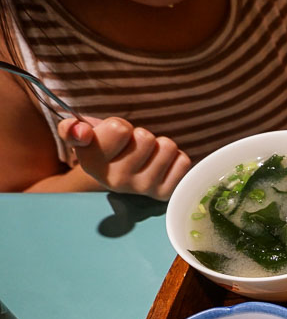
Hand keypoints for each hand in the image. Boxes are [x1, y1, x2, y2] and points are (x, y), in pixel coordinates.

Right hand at [57, 117, 189, 200]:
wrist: (121, 172)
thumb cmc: (103, 146)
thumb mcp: (82, 134)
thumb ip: (71, 128)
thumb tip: (82, 131)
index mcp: (92, 164)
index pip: (119, 128)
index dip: (120, 125)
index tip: (115, 136)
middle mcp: (116, 181)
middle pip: (146, 137)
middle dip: (140, 136)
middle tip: (132, 147)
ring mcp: (142, 189)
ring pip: (166, 147)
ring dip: (159, 146)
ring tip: (147, 155)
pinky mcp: (165, 193)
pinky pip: (183, 161)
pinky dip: (175, 158)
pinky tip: (161, 165)